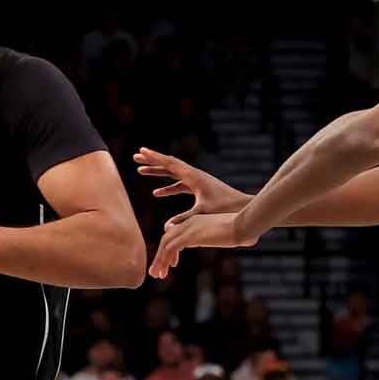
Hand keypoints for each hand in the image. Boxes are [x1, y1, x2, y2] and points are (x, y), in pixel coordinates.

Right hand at [134, 148, 249, 225]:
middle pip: (169, 165)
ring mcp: (197, 181)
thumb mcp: (202, 213)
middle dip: (152, 161)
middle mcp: (194, 175)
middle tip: (135, 157)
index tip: (140, 151)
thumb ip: (184, 219)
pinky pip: (179, 185)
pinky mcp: (199, 189)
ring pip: (173, 174)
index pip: (170, 164)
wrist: (243, 207)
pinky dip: (167, 187)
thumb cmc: (226, 209)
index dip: (154, 158)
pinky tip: (157, 194)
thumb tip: (166, 228)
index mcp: (194, 177)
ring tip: (140, 172)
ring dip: (157, 173)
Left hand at [149, 212, 256, 278]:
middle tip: (157, 272)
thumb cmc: (245, 229)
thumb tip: (242, 240)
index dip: (172, 250)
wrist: (245, 224)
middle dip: (161, 256)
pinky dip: (165, 260)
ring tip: (157, 275)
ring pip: (165, 244)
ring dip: (159, 260)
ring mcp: (189, 228)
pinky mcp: (190, 236)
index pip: (177, 233)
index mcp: (198, 221)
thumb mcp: (232, 234)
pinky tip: (165, 271)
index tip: (172, 264)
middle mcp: (190, 223)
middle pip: (167, 238)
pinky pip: (171, 248)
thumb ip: (231, 236)